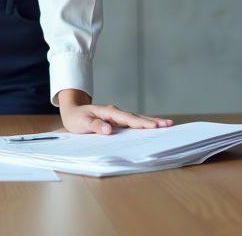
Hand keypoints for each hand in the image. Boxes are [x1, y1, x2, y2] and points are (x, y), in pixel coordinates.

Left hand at [57, 88, 172, 134]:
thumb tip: (110, 129)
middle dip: (153, 121)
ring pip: (136, 120)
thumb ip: (95, 126)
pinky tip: (151, 128)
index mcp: (109, 113)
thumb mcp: (82, 123)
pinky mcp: (117, 122)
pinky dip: (143, 125)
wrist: (72, 112)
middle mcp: (115, 113)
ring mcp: (117, 117)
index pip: (128, 119)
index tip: (154, 126)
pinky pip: (132, 124)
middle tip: (169, 124)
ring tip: (166, 125)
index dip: (141, 123)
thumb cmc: (76, 118)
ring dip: (150, 122)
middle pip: (137, 117)